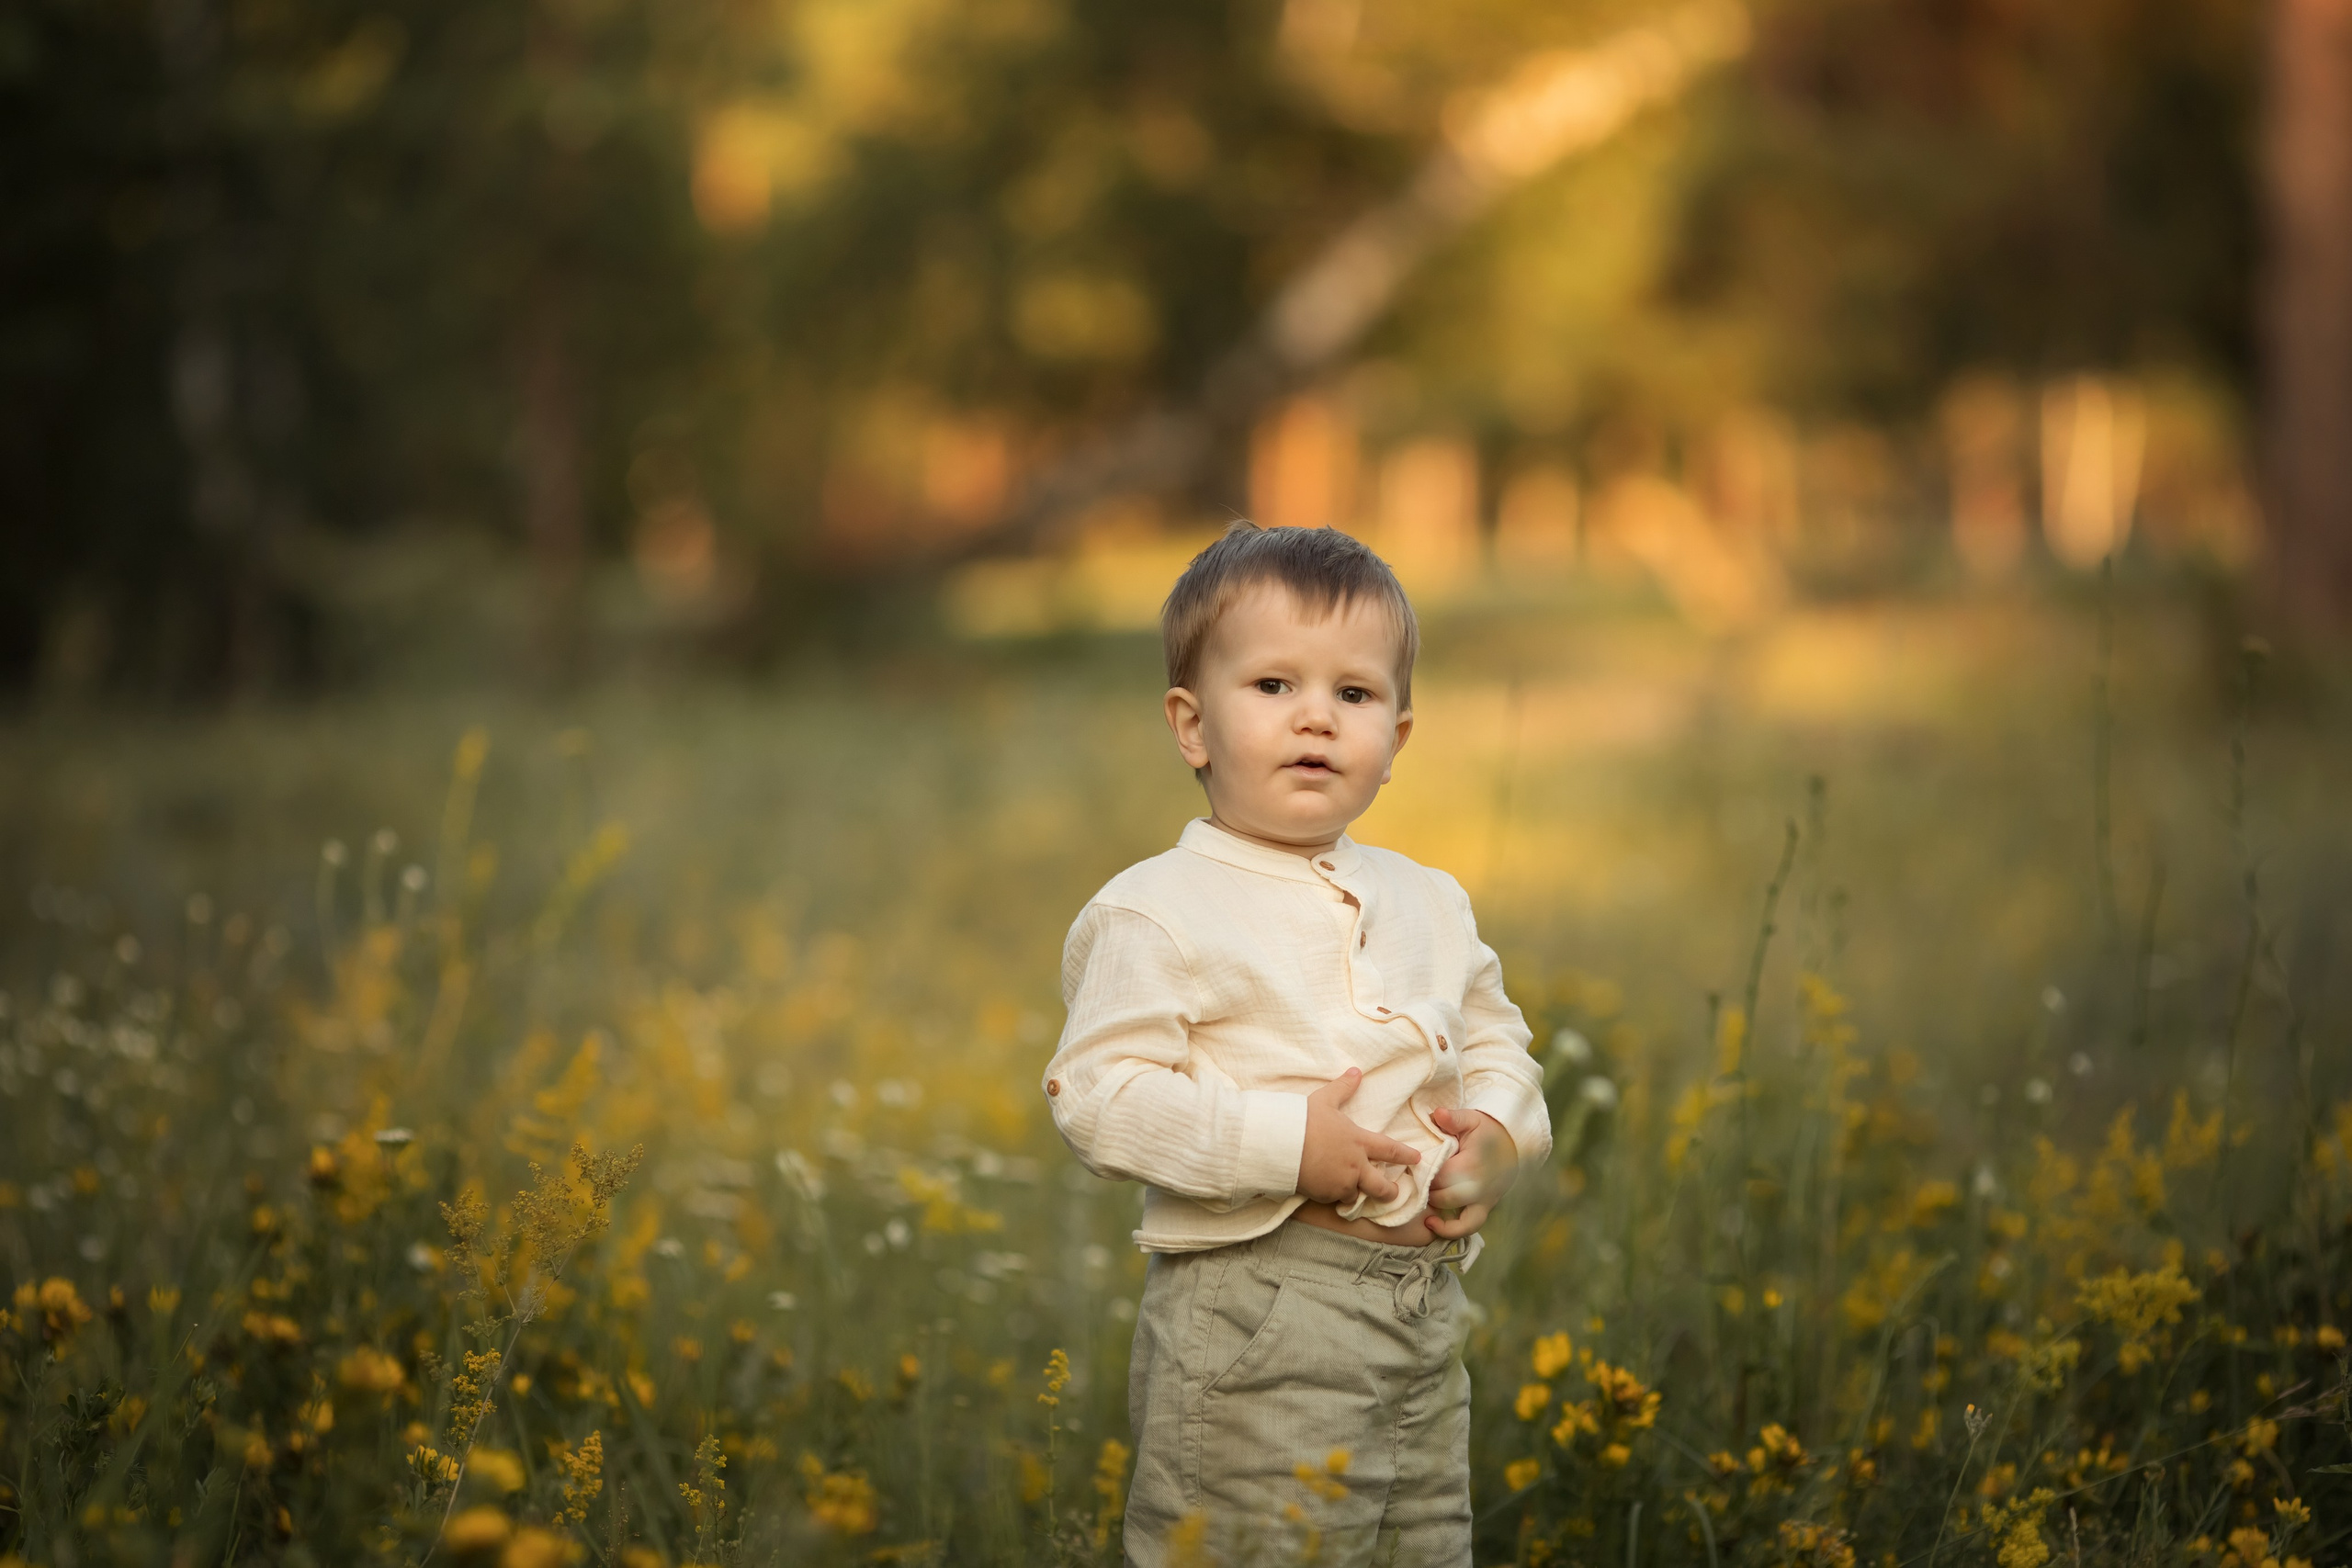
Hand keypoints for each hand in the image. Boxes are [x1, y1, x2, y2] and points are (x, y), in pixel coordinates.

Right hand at [1297, 1068, 1422, 1205]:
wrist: (1281, 1143)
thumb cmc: (1304, 1119)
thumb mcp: (1324, 1099)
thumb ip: (1343, 1087)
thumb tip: (1356, 1071)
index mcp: (1359, 1141)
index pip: (1390, 1150)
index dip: (1406, 1155)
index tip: (1417, 1159)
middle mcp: (1355, 1165)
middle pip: (1382, 1186)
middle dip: (1390, 1192)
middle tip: (1393, 1192)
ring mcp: (1341, 1182)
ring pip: (1357, 1195)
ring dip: (1356, 1192)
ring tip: (1352, 1190)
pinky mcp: (1325, 1194)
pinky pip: (1335, 1199)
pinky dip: (1334, 1196)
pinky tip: (1328, 1190)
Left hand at [1424, 1107, 1519, 1239]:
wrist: (1512, 1143)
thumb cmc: (1486, 1131)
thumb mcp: (1471, 1119)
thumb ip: (1453, 1118)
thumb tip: (1437, 1114)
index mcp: (1472, 1165)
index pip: (1440, 1176)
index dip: (1423, 1175)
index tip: (1410, 1169)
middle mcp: (1479, 1188)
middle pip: (1445, 1198)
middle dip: (1427, 1193)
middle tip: (1414, 1183)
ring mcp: (1484, 1201)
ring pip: (1459, 1220)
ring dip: (1438, 1214)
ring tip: (1423, 1207)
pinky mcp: (1485, 1208)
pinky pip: (1469, 1226)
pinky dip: (1451, 1231)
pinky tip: (1433, 1224)